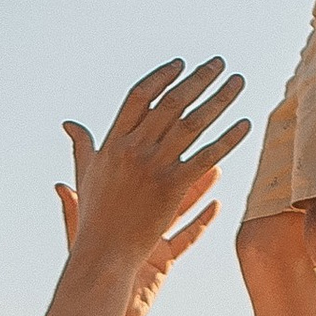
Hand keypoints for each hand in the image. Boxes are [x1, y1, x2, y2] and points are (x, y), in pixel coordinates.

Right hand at [53, 57, 246, 303]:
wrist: (104, 253)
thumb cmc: (94, 217)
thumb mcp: (85, 176)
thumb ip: (82, 146)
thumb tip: (69, 123)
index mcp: (112, 142)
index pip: (139, 97)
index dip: (161, 77)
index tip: (181, 64)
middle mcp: (133, 149)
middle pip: (171, 102)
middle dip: (198, 79)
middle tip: (219, 63)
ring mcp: (153, 167)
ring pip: (193, 123)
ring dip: (219, 99)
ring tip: (238, 82)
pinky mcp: (172, 188)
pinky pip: (205, 157)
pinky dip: (227, 139)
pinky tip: (245, 124)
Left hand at [53, 152, 218, 315]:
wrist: (96, 304)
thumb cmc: (86, 272)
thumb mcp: (79, 234)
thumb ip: (73, 207)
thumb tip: (59, 184)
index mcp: (119, 210)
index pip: (135, 174)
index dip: (146, 153)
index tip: (157, 128)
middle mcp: (139, 221)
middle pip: (162, 185)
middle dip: (177, 162)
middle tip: (194, 138)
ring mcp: (154, 239)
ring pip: (181, 206)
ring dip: (198, 187)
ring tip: (216, 166)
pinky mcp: (165, 259)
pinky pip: (188, 237)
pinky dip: (203, 221)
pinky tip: (218, 205)